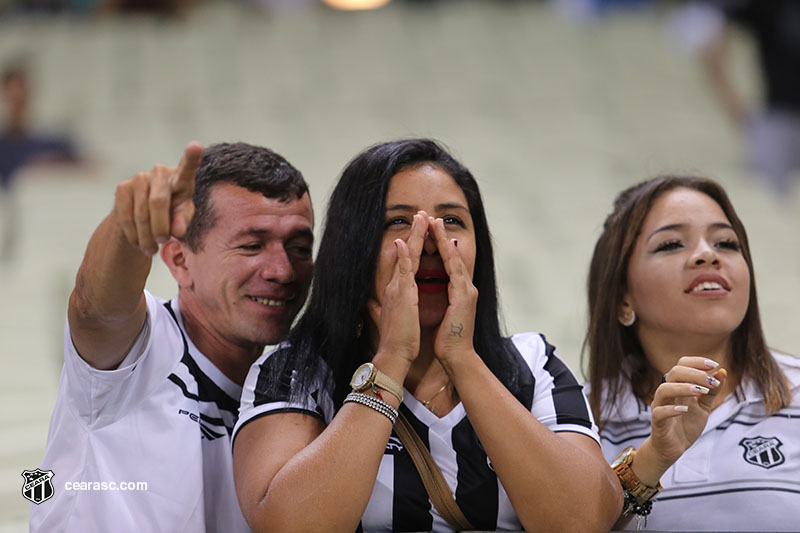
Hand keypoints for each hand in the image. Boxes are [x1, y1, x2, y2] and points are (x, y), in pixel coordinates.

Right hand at [113, 142, 203, 255]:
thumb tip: (177, 229)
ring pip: (141, 214)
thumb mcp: (182, 218)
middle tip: (163, 241)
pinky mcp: (122, 187)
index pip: (187, 169)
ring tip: (152, 248)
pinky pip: (126, 217)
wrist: (145, 218)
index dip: (191, 158)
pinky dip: (133, 235)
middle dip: (160, 227)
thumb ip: (183, 221)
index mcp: (181, 178)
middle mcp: (160, 172)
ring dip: (146, 236)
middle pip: (158, 202)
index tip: (196, 146)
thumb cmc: (172, 215)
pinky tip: (139, 242)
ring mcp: (139, 178)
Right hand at [367, 212, 428, 366]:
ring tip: (420, 217)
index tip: (417, 231)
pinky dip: (404, 254)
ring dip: (412, 235)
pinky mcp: (401, 294)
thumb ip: (378, 308)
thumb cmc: (397, 341)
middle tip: (420, 214)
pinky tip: (404, 240)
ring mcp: (397, 288)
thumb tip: (369, 303)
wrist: (394, 354)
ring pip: (406, 256)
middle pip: (405, 253)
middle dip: (413, 233)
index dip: (411, 246)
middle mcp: (395, 286)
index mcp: (396, 291)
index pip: (405, 263)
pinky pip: (403, 270)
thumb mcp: (389, 319)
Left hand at [429, 216, 477, 364]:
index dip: (437, 246)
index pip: (446, 263)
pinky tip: (441, 241)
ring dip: (443, 239)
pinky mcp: (464, 295)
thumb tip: (424, 295)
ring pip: (454, 258)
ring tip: (434, 222)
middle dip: (441, 236)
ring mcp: (467, 290)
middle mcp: (465, 287)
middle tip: (431, 217)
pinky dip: (447, 254)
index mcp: (458, 291)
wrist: (457, 356)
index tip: (427, 230)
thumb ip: (437, 301)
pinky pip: (454, 269)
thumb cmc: (446, 340)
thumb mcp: (439, 315)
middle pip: (451, 255)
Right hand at [648, 357, 727, 467]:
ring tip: (701, 392)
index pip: (682, 365)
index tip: (714, 365)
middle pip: (674, 373)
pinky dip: (671, 409)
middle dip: (694, 374)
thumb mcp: (704, 407)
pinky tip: (685, 410)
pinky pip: (659, 412)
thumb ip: (711, 391)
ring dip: (683, 388)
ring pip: (664, 389)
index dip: (697, 362)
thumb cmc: (686, 425)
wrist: (673, 448)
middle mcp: (667, 393)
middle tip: (711, 382)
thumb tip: (722, 372)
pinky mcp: (657, 422)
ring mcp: (660, 406)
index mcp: (677, 386)